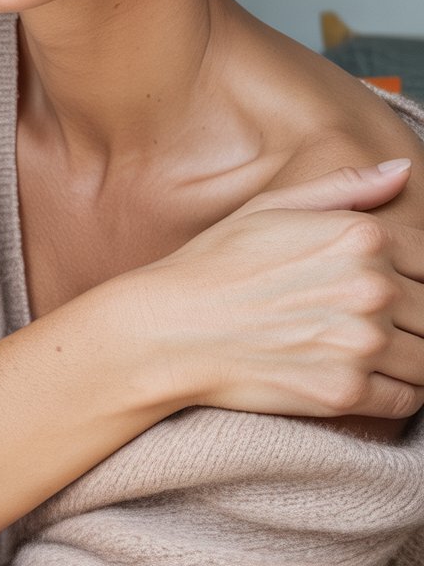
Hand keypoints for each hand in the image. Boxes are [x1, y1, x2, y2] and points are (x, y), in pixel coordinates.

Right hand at [124, 160, 423, 422]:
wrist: (172, 327)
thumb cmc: (218, 261)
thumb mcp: (275, 206)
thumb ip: (347, 189)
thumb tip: (402, 170)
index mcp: (361, 235)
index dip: (416, 276)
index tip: (396, 287)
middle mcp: (371, 287)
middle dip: (415, 317)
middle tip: (370, 319)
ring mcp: (361, 343)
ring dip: (410, 357)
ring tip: (373, 350)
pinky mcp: (347, 393)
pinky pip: (408, 402)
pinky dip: (398, 393)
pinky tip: (366, 378)